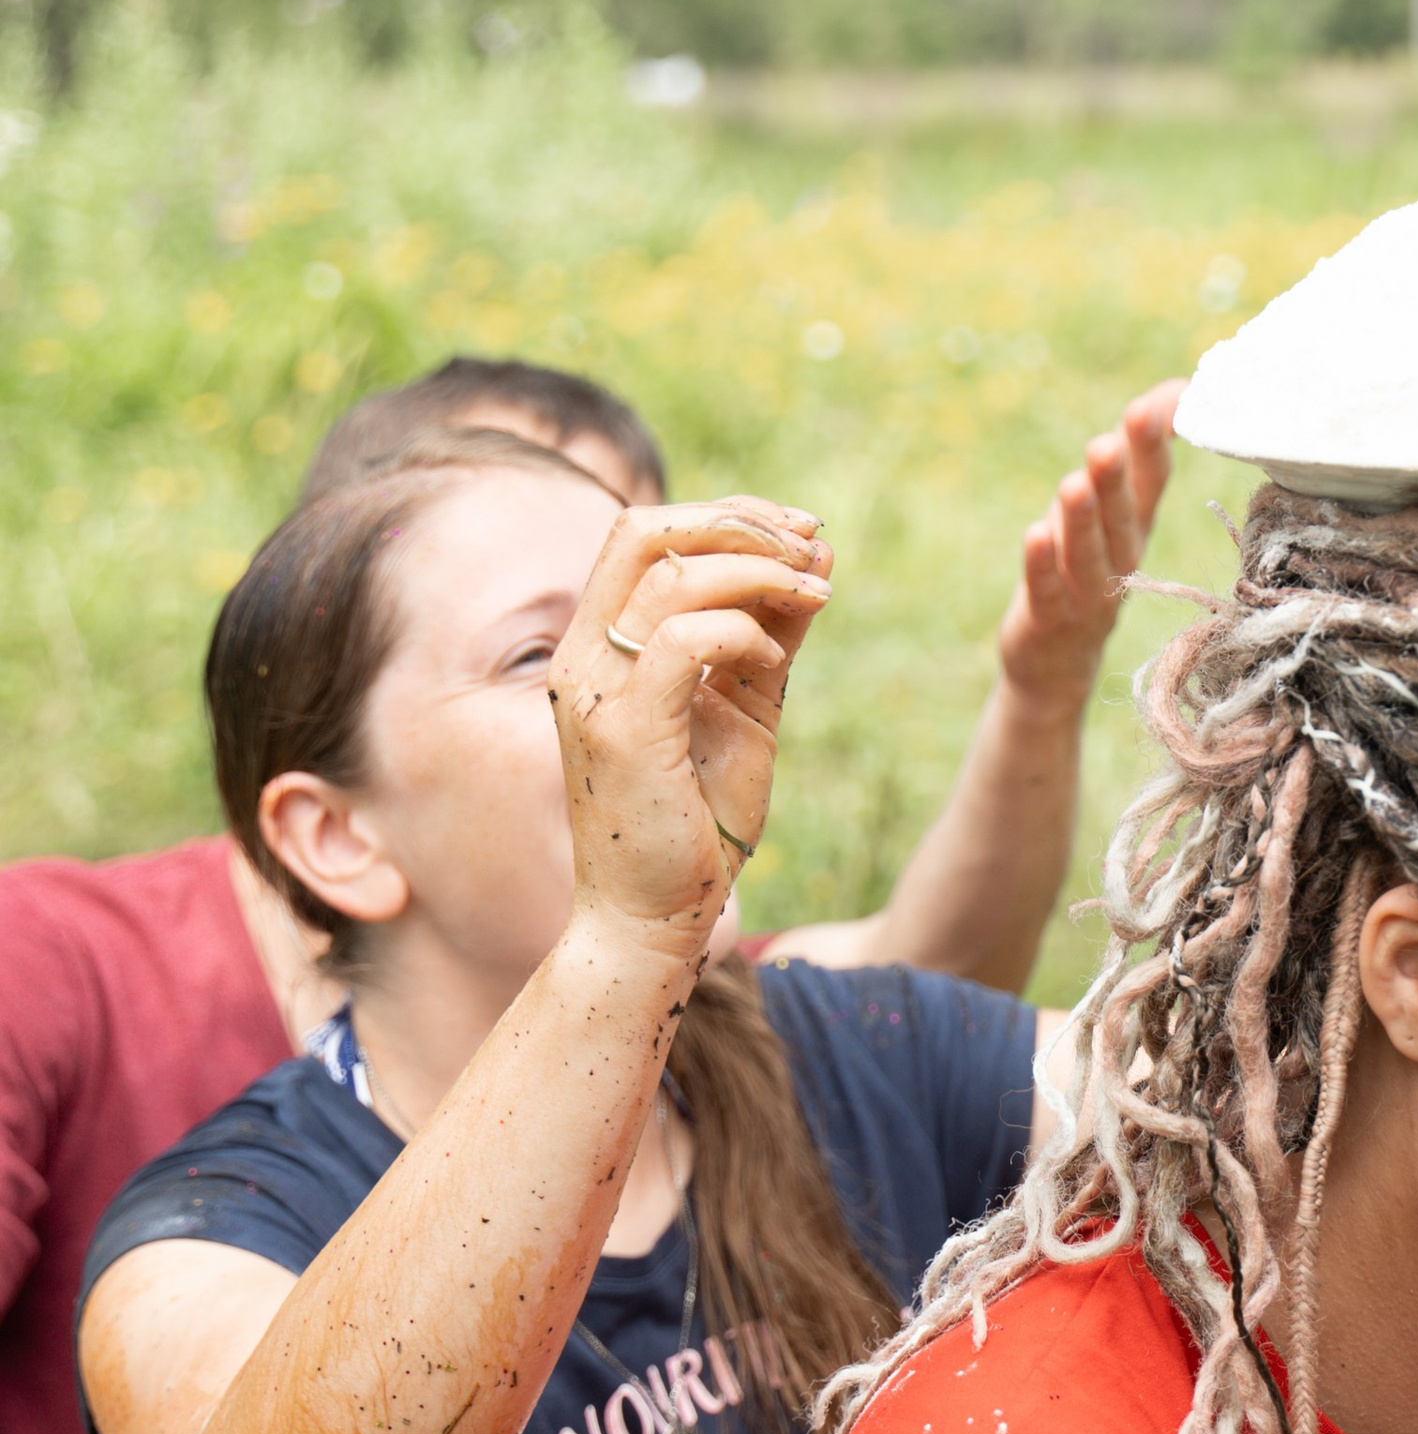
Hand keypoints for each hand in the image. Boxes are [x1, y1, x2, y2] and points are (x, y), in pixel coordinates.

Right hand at [549, 497, 833, 958]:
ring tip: (814, 594)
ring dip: (760, 571)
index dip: (727, 515)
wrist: (657, 918)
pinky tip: (774, 659)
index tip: (802, 534)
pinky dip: (744, 632)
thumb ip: (770, 633)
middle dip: (740, 522)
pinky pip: (686, 639)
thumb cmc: (698, 819)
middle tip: (809, 548)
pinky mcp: (624, 730)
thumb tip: (816, 554)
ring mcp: (597, 692)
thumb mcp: (746, 707)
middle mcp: (584, 658)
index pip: (643, 533)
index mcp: (601, 645)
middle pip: (644, 530)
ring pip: (672, 576)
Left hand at [995, 383, 1182, 713]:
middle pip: (1122, 515)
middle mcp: (1121, 556)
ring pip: (1088, 554)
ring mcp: (1087, 592)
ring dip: (1082, 520)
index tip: (1160, 404)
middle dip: (1117, 479)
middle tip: (1107, 443)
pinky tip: (1036, 536)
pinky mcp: (1049, 617)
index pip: (1153, 478)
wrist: (1058, 660)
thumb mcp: (1113, 506)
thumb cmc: (1087, 563)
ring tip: (1074, 484)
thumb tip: (1179, 388)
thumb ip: (1139, 449)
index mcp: (1136, 524)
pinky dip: (1043, 565)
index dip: (1154, 442)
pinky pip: (1047, 589)